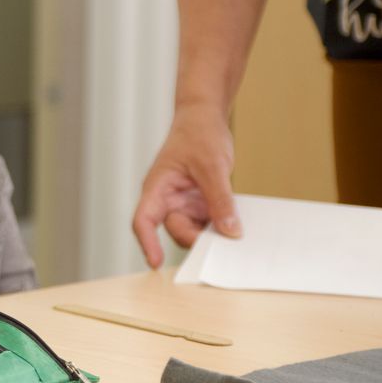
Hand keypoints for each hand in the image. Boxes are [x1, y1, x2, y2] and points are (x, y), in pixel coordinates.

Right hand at [131, 103, 241, 268]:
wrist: (204, 119)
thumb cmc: (198, 135)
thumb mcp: (212, 167)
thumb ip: (220, 200)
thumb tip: (230, 231)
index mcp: (157, 189)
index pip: (144, 220)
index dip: (147, 243)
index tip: (156, 262)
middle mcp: (167, 200)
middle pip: (176, 230)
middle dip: (197, 240)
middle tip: (223, 246)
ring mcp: (184, 203)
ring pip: (195, 230)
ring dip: (212, 234)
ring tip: (234, 235)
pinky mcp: (200, 203)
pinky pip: (209, 222)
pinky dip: (222, 226)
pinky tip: (237, 226)